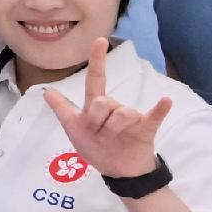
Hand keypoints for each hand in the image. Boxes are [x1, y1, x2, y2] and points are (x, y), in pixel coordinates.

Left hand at [37, 39, 170, 180]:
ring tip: (113, 140)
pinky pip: (154, 116)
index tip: (100, 40)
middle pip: (102, 102)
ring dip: (112, 131)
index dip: (97, 60)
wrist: (118, 172)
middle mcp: (115, 107)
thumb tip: (46, 91)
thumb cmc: (97, 148)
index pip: (96, 79)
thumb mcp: (74, 130)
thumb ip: (63, 110)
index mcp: (97, 106)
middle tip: (98, 136)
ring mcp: (132, 117)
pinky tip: (165, 101)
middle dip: (96, 122)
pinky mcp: (146, 128)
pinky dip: (160, 109)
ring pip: (121, 114)